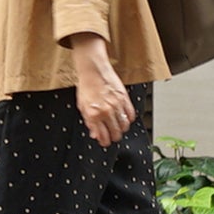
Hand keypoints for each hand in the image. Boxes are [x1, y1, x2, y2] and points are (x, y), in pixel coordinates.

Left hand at [64, 32, 132, 146]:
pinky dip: (129, 119)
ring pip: (124, 126)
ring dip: (122, 129)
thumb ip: (89, 122)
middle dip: (114, 137)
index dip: (105, 142)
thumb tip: (94, 134)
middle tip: (113, 137)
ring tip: (119, 128)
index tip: (105, 142)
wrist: (93, 71)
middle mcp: (106, 111)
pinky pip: (130, 114)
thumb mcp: (82, 107)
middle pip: (115, 133)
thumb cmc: (86, 87)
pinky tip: (125, 118)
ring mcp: (116, 105)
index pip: (103, 136)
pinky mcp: (124, 98)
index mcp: (93, 115)